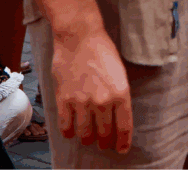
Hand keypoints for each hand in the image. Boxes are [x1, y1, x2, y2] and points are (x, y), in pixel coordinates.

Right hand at [51, 28, 132, 153]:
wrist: (79, 37)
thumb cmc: (102, 52)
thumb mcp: (121, 73)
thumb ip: (119, 96)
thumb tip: (117, 116)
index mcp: (121, 94)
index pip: (124, 127)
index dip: (122, 142)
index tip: (121, 149)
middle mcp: (103, 101)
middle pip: (104, 134)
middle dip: (105, 142)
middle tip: (104, 143)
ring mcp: (82, 102)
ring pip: (85, 134)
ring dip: (87, 139)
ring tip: (88, 138)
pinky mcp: (64, 100)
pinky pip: (66, 126)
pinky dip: (69, 132)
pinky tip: (71, 131)